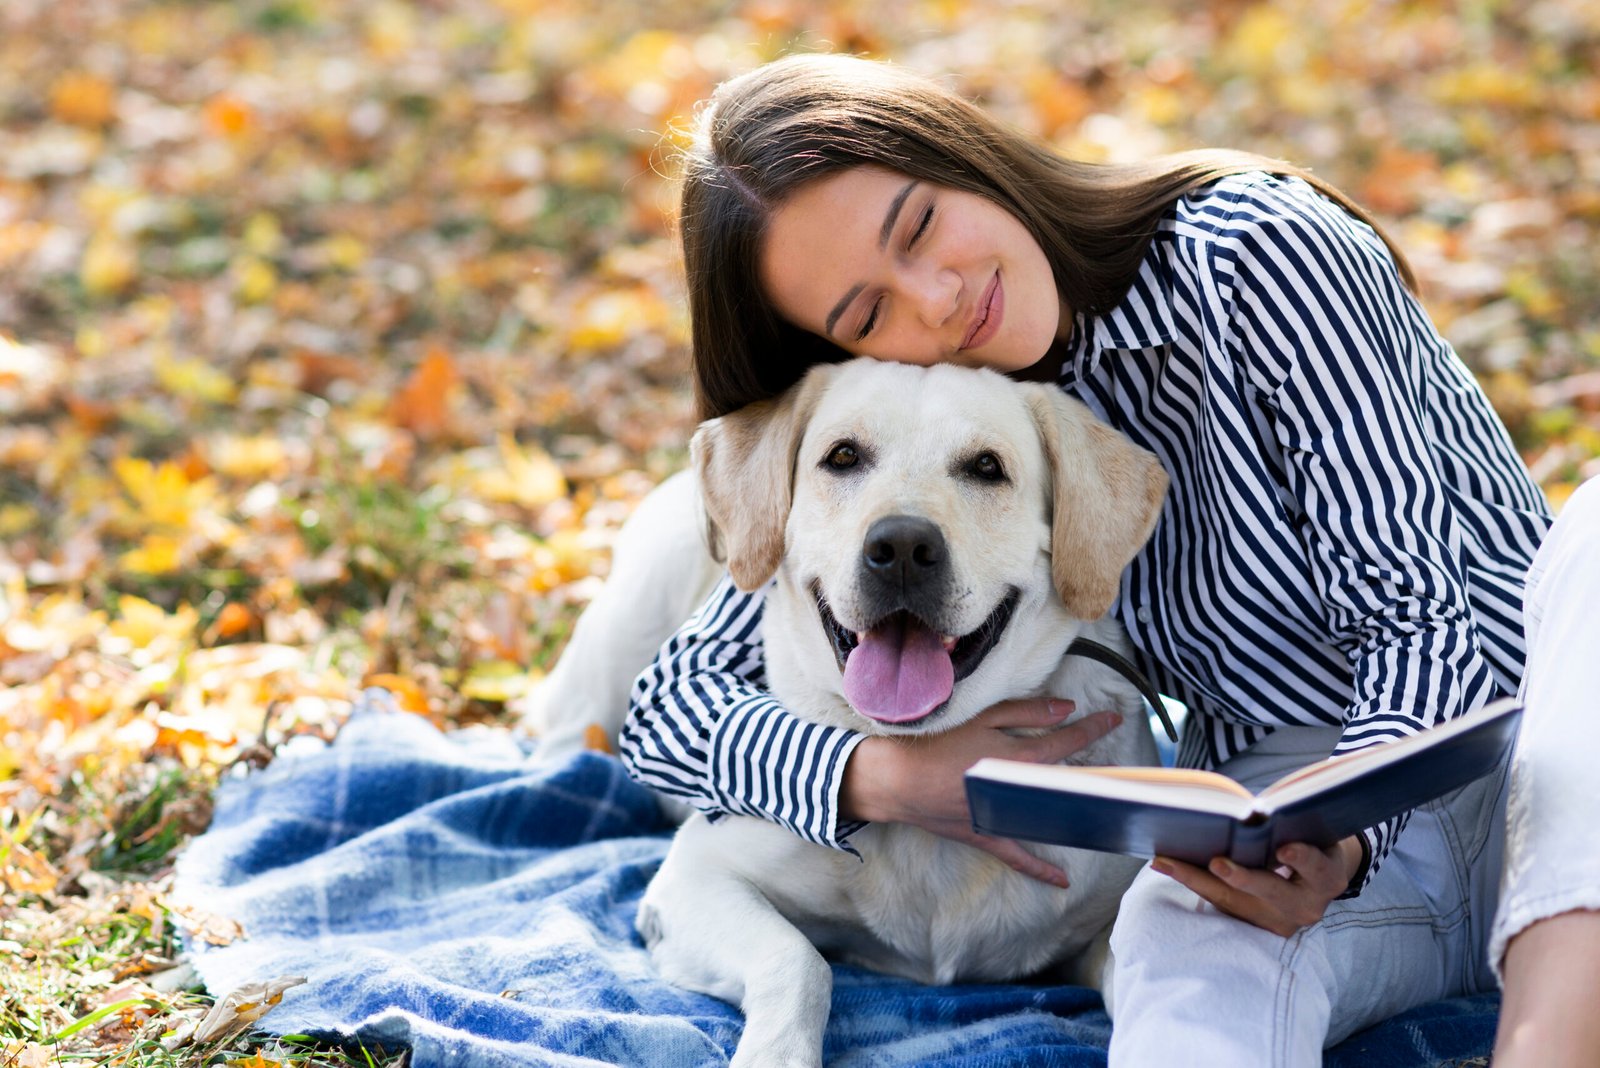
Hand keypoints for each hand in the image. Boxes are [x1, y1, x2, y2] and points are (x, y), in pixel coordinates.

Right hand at [840, 699, 1122, 887]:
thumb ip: (1026, 712)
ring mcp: (1003, 818)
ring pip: (1049, 819)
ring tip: (1103, 807)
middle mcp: (1016, 791)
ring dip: (1075, 812)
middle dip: (1094, 772)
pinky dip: (1039, 869)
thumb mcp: (981, 716)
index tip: (1115, 719)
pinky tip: (1062, 881)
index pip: (1066, 741)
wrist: (897, 778)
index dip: (1093, 729)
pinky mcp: (985, 836)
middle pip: (1065, 782)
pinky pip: (1016, 857)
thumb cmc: (937, 741)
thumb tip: (1068, 709)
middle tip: (1120, 768)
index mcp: (1017, 756)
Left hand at [1150, 837, 1364, 936]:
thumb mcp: (1310, 831)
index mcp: (1327, 878)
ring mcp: (1278, 921)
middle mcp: (1306, 906)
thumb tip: (1252, 810)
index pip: (1316, 869)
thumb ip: (1290, 823)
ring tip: (1164, 861)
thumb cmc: (1309, 840)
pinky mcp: (1253, 925)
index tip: (1284, 848)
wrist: (1318, 876)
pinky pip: (1219, 903)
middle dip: (1243, 878)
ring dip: (1195, 878)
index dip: (1302, 859)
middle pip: (1271, 892)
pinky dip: (1192, 882)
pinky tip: (1165, 864)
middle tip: (1217, 863)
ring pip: (1233, 901)